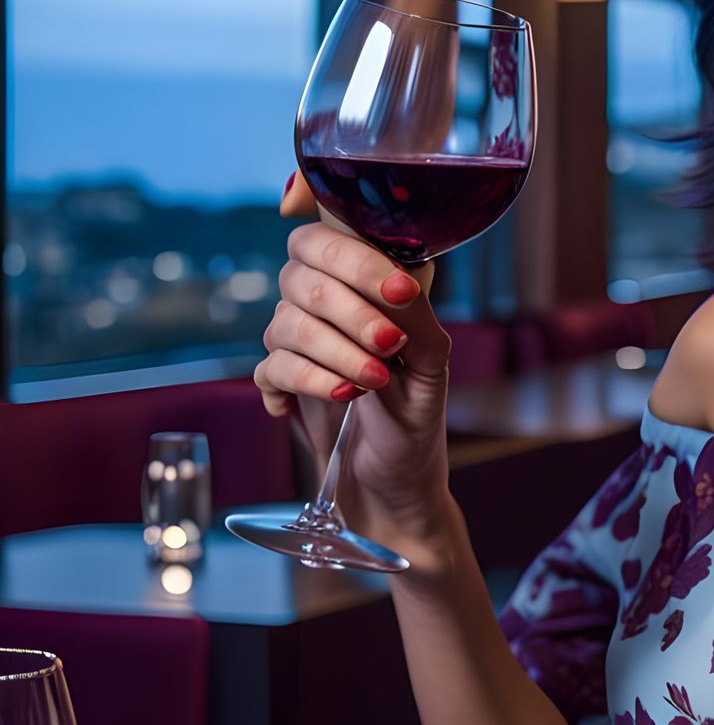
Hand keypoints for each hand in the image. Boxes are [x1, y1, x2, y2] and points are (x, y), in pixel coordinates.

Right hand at [257, 172, 455, 559]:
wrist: (397, 488)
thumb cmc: (418, 419)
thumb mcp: (432, 363)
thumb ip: (414, 315)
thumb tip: (396, 278)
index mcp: (363, 287)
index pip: (332, 236)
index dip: (352, 252)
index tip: (396, 289)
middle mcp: (325, 306)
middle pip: (302, 273)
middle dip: (349, 308)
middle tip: (390, 345)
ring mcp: (297, 345)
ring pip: (285, 322)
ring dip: (333, 352)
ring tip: (373, 383)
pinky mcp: (279, 385)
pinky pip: (270, 368)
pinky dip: (305, 384)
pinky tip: (338, 400)